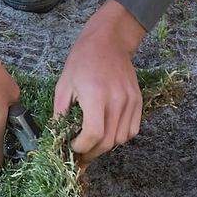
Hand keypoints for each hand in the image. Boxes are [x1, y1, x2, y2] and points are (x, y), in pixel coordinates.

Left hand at [53, 0, 145, 165]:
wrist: (108, 41)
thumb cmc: (82, 61)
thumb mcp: (63, 86)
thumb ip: (60, 115)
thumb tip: (58, 139)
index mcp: (96, 95)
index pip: (93, 135)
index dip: (81, 148)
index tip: (73, 147)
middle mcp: (117, 100)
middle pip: (107, 142)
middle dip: (91, 153)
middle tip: (80, 155)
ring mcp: (130, 101)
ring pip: (121, 139)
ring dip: (105, 147)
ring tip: (93, 144)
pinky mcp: (138, 101)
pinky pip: (132, 130)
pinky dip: (120, 138)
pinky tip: (108, 133)